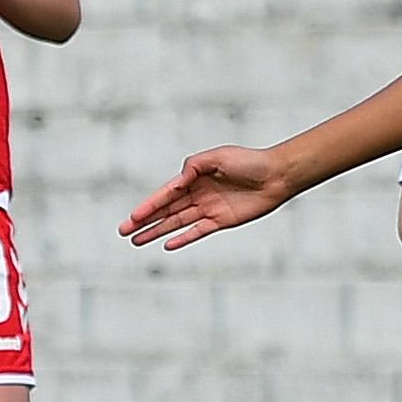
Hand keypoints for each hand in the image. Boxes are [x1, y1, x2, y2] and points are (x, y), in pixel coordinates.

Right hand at [124, 146, 294, 248]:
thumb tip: (176, 183)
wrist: (277, 175)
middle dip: (144, 221)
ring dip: (157, 231)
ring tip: (137, 241)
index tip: (132, 217)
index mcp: (194, 177)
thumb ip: (192, 166)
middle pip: (166, 211)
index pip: (165, 195)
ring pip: (177, 223)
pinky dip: (183, 238)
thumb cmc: (249, 161)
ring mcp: (209, 209)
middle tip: (124, 231)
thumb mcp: (216, 157)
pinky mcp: (222, 221)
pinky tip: (167, 244)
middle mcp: (198, 194)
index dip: (148, 206)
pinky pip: (198, 231)